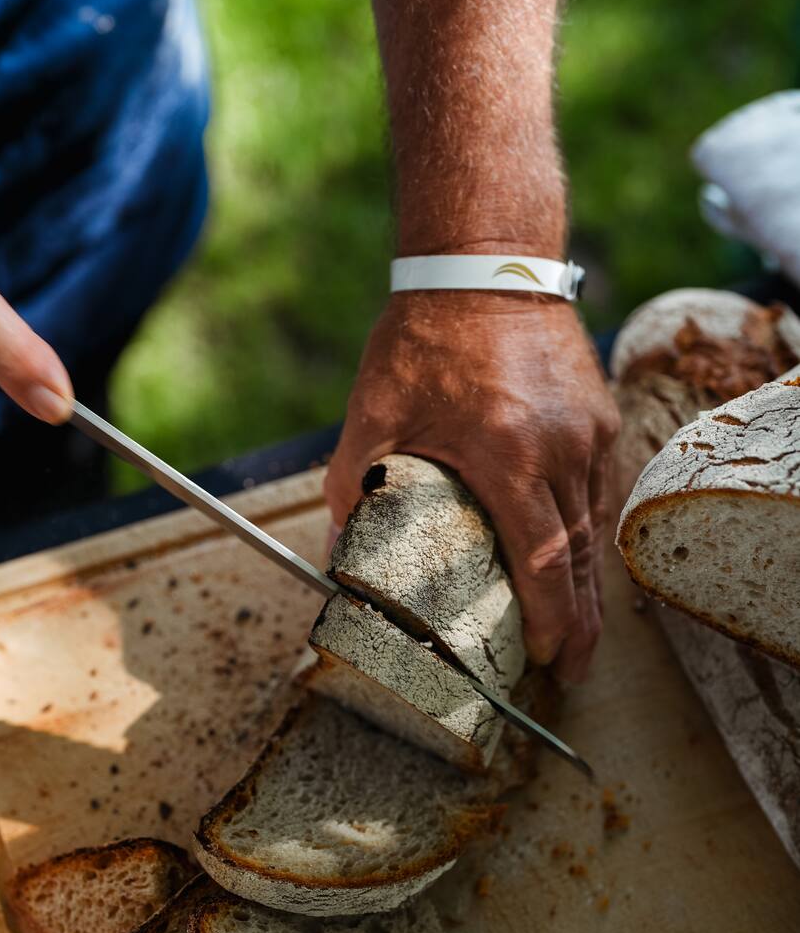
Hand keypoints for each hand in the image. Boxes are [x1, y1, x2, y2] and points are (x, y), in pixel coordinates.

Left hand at [325, 292, 619, 682]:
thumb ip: (350, 487)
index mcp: (507, 452)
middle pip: (581, 555)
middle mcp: (560, 446)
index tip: (551, 659)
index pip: (543, 557)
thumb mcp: (373, 414)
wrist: (484, 261)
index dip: (552, 617)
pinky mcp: (598, 415)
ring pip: (595, 525)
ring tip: (580, 630)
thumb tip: (334, 554)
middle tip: (574, 670)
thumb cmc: (423, 337)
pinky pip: (597, 489)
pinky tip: (579, 560)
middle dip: (580, 621)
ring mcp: (588, 430)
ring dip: (589, 583)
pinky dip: (589, 532)